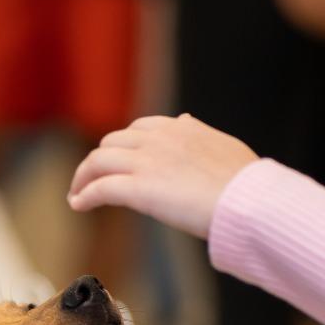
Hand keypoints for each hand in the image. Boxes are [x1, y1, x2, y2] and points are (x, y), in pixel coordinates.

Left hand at [69, 113, 257, 239]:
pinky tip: (78, 204)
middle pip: (112, 142)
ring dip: (83, 177)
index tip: (119, 161)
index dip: (124, 145)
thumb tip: (186, 119)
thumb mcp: (223, 145)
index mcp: (180, 129)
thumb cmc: (244, 183)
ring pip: (99, 161)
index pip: (140, 129)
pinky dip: (85, 195)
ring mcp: (146, 163)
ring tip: (78, 194)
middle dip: (100, 160)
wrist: (246, 200)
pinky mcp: (138, 189)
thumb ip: (200, 134)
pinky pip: (101, 188)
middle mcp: (158, 139)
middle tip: (92, 179)